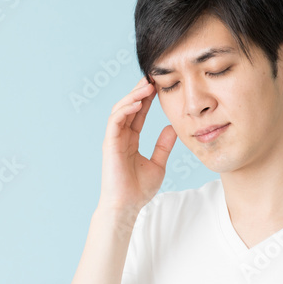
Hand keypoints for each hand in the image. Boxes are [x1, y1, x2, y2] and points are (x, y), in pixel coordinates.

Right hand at [99, 76, 176, 214]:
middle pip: (128, 106)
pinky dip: (125, 110)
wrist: (126, 206)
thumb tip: (173, 127)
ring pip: (120, 110)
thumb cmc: (139, 190)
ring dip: (132, 97)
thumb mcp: (158, 164)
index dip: (148, 98)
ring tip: (146, 86)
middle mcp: (120, 137)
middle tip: (153, 77)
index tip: (159, 85)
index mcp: (130, 140)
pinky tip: (138, 104)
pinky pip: (115, 121)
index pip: (139, 113)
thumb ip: (163, 146)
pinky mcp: (109, 144)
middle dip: (139, 91)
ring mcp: (113, 139)